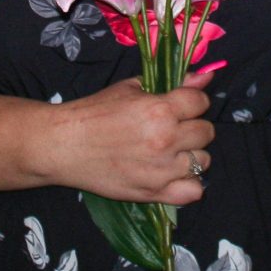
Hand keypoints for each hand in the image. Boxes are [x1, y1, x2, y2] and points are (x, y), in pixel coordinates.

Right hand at [40, 71, 214, 204]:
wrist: (64, 144)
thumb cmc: (95, 111)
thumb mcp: (131, 87)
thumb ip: (173, 84)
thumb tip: (205, 78)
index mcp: (160, 109)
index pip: (201, 102)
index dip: (193, 101)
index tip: (183, 105)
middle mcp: (166, 139)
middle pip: (206, 132)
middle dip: (194, 126)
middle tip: (176, 127)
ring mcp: (161, 169)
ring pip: (202, 161)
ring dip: (191, 154)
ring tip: (172, 150)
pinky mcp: (152, 192)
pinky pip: (192, 192)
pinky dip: (189, 184)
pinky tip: (174, 173)